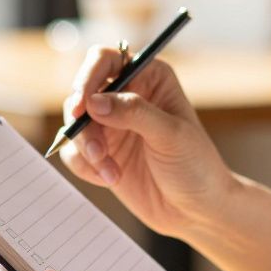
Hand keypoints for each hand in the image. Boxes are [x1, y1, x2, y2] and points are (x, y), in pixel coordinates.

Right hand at [60, 45, 235, 236]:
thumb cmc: (196, 166)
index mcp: (149, 77)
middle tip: (97, 150)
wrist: (196, 210)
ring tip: (110, 172)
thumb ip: (134, 112)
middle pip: (82, 93)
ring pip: (75, 125)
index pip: (105, 60)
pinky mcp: (101, 152)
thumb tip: (93, 101)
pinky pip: (74, 152)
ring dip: (85, 149)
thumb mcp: (171, 135)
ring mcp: (111, 125)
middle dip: (84, 124)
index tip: (82, 105)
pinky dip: (86, 167)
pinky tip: (111, 178)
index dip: (87, 78)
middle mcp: (126, 95)